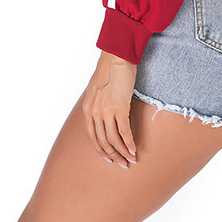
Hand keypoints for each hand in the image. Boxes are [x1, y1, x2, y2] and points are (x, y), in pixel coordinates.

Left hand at [83, 50, 138, 167]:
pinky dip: (129, 143)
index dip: (101, 150)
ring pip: (113, 139)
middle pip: (102, 142)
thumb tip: (103, 111)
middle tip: (122, 164)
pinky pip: (124, 131)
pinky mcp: (119, 107)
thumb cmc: (109, 69)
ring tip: (131, 160)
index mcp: (88, 109)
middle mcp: (94, 113)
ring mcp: (106, 111)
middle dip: (113, 156)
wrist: (116, 56)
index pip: (92, 137)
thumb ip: (98, 102)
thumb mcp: (97, 88)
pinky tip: (134, 149)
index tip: (109, 158)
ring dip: (122, 152)